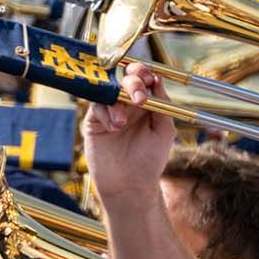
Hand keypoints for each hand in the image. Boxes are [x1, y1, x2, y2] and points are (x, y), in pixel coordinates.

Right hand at [82, 63, 178, 209]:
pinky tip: (113, 129)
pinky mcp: (94, 122)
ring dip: (117, 102)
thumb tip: (157, 79)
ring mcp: (110, 112)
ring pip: (109, 90)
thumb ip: (163, 104)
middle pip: (125, 79)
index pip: (144, 78)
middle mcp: (128, 105)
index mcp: (147, 104)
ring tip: (122, 123)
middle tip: (138, 99)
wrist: (130, 186)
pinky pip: (96, 106)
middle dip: (132, 83)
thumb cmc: (149, 161)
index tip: (148, 78)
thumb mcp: (164, 131)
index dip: (144, 73)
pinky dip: (105, 113)